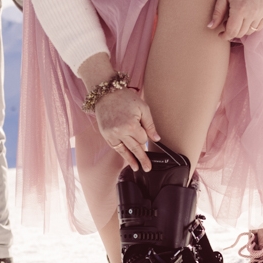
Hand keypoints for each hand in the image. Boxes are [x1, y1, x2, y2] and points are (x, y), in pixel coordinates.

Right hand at [79, 53, 159, 170]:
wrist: (106, 93)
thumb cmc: (125, 98)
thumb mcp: (143, 108)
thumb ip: (150, 125)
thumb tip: (156, 139)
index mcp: (131, 125)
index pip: (142, 139)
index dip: (145, 137)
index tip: (144, 134)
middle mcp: (120, 132)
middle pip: (134, 148)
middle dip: (142, 159)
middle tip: (148, 168)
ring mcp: (111, 135)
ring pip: (124, 150)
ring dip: (131, 160)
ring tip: (137, 168)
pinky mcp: (106, 135)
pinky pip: (116, 148)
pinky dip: (122, 154)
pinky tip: (127, 160)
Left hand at [208, 0, 262, 40]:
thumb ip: (217, 12)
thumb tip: (210, 27)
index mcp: (239, 9)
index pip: (232, 32)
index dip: (225, 36)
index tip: (220, 34)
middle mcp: (252, 13)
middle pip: (240, 33)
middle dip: (232, 32)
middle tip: (227, 23)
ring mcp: (262, 13)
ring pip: (250, 31)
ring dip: (242, 29)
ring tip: (237, 18)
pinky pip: (259, 27)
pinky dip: (252, 26)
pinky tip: (247, 18)